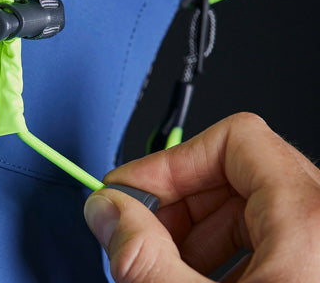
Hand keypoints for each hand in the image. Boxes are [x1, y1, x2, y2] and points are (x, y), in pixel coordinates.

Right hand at [84, 113, 319, 281]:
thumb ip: (145, 257)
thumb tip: (107, 212)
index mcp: (311, 218)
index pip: (236, 137)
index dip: (171, 161)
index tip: (132, 190)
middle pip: (237, 174)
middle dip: (176, 204)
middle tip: (137, 233)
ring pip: (250, 211)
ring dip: (195, 234)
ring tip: (163, 265)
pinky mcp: (317, 271)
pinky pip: (270, 243)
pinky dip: (223, 258)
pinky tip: (195, 281)